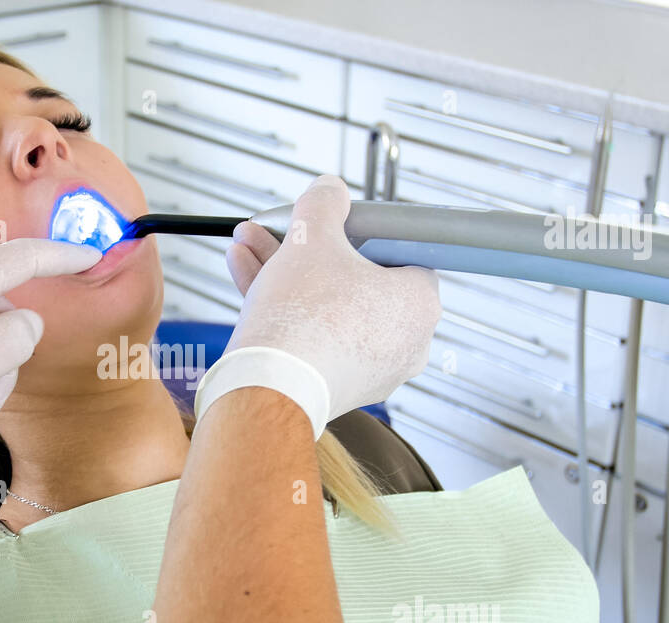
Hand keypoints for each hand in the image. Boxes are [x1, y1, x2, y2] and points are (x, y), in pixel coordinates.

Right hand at [204, 175, 440, 433]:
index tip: (331, 229)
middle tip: (279, 233)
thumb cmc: (303, 315)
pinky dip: (290, 313)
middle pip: (356, 281)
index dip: (361, 235)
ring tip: (248, 246)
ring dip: (287, 276)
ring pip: (330, 309)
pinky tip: (248, 276)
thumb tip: (330, 188)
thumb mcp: (313, 237)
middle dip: (307, 252)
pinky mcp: (341, 388)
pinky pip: (319, 338)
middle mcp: (408, 342)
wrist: (269, 386)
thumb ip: (325, 204)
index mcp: (421, 303)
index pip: (401, 254)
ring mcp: (374, 370)